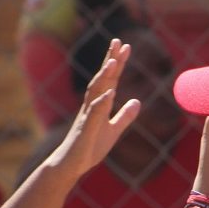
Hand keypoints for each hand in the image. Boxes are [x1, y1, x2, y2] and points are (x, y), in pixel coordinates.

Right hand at [51, 39, 140, 178]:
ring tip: (113, 61)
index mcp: (99, 105)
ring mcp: (87, 116)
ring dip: (104, 76)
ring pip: (95, 92)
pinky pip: (94, 114)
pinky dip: (102, 102)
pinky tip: (110, 93)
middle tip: (118, 42)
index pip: (110, 80)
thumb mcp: (113, 131)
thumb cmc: (89, 148)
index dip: (118, 64)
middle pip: (102, 79)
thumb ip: (124, 116)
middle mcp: (92, 106)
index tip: (125, 46)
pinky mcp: (85, 130)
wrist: (71, 165)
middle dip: (110, 60)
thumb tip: (137, 101)